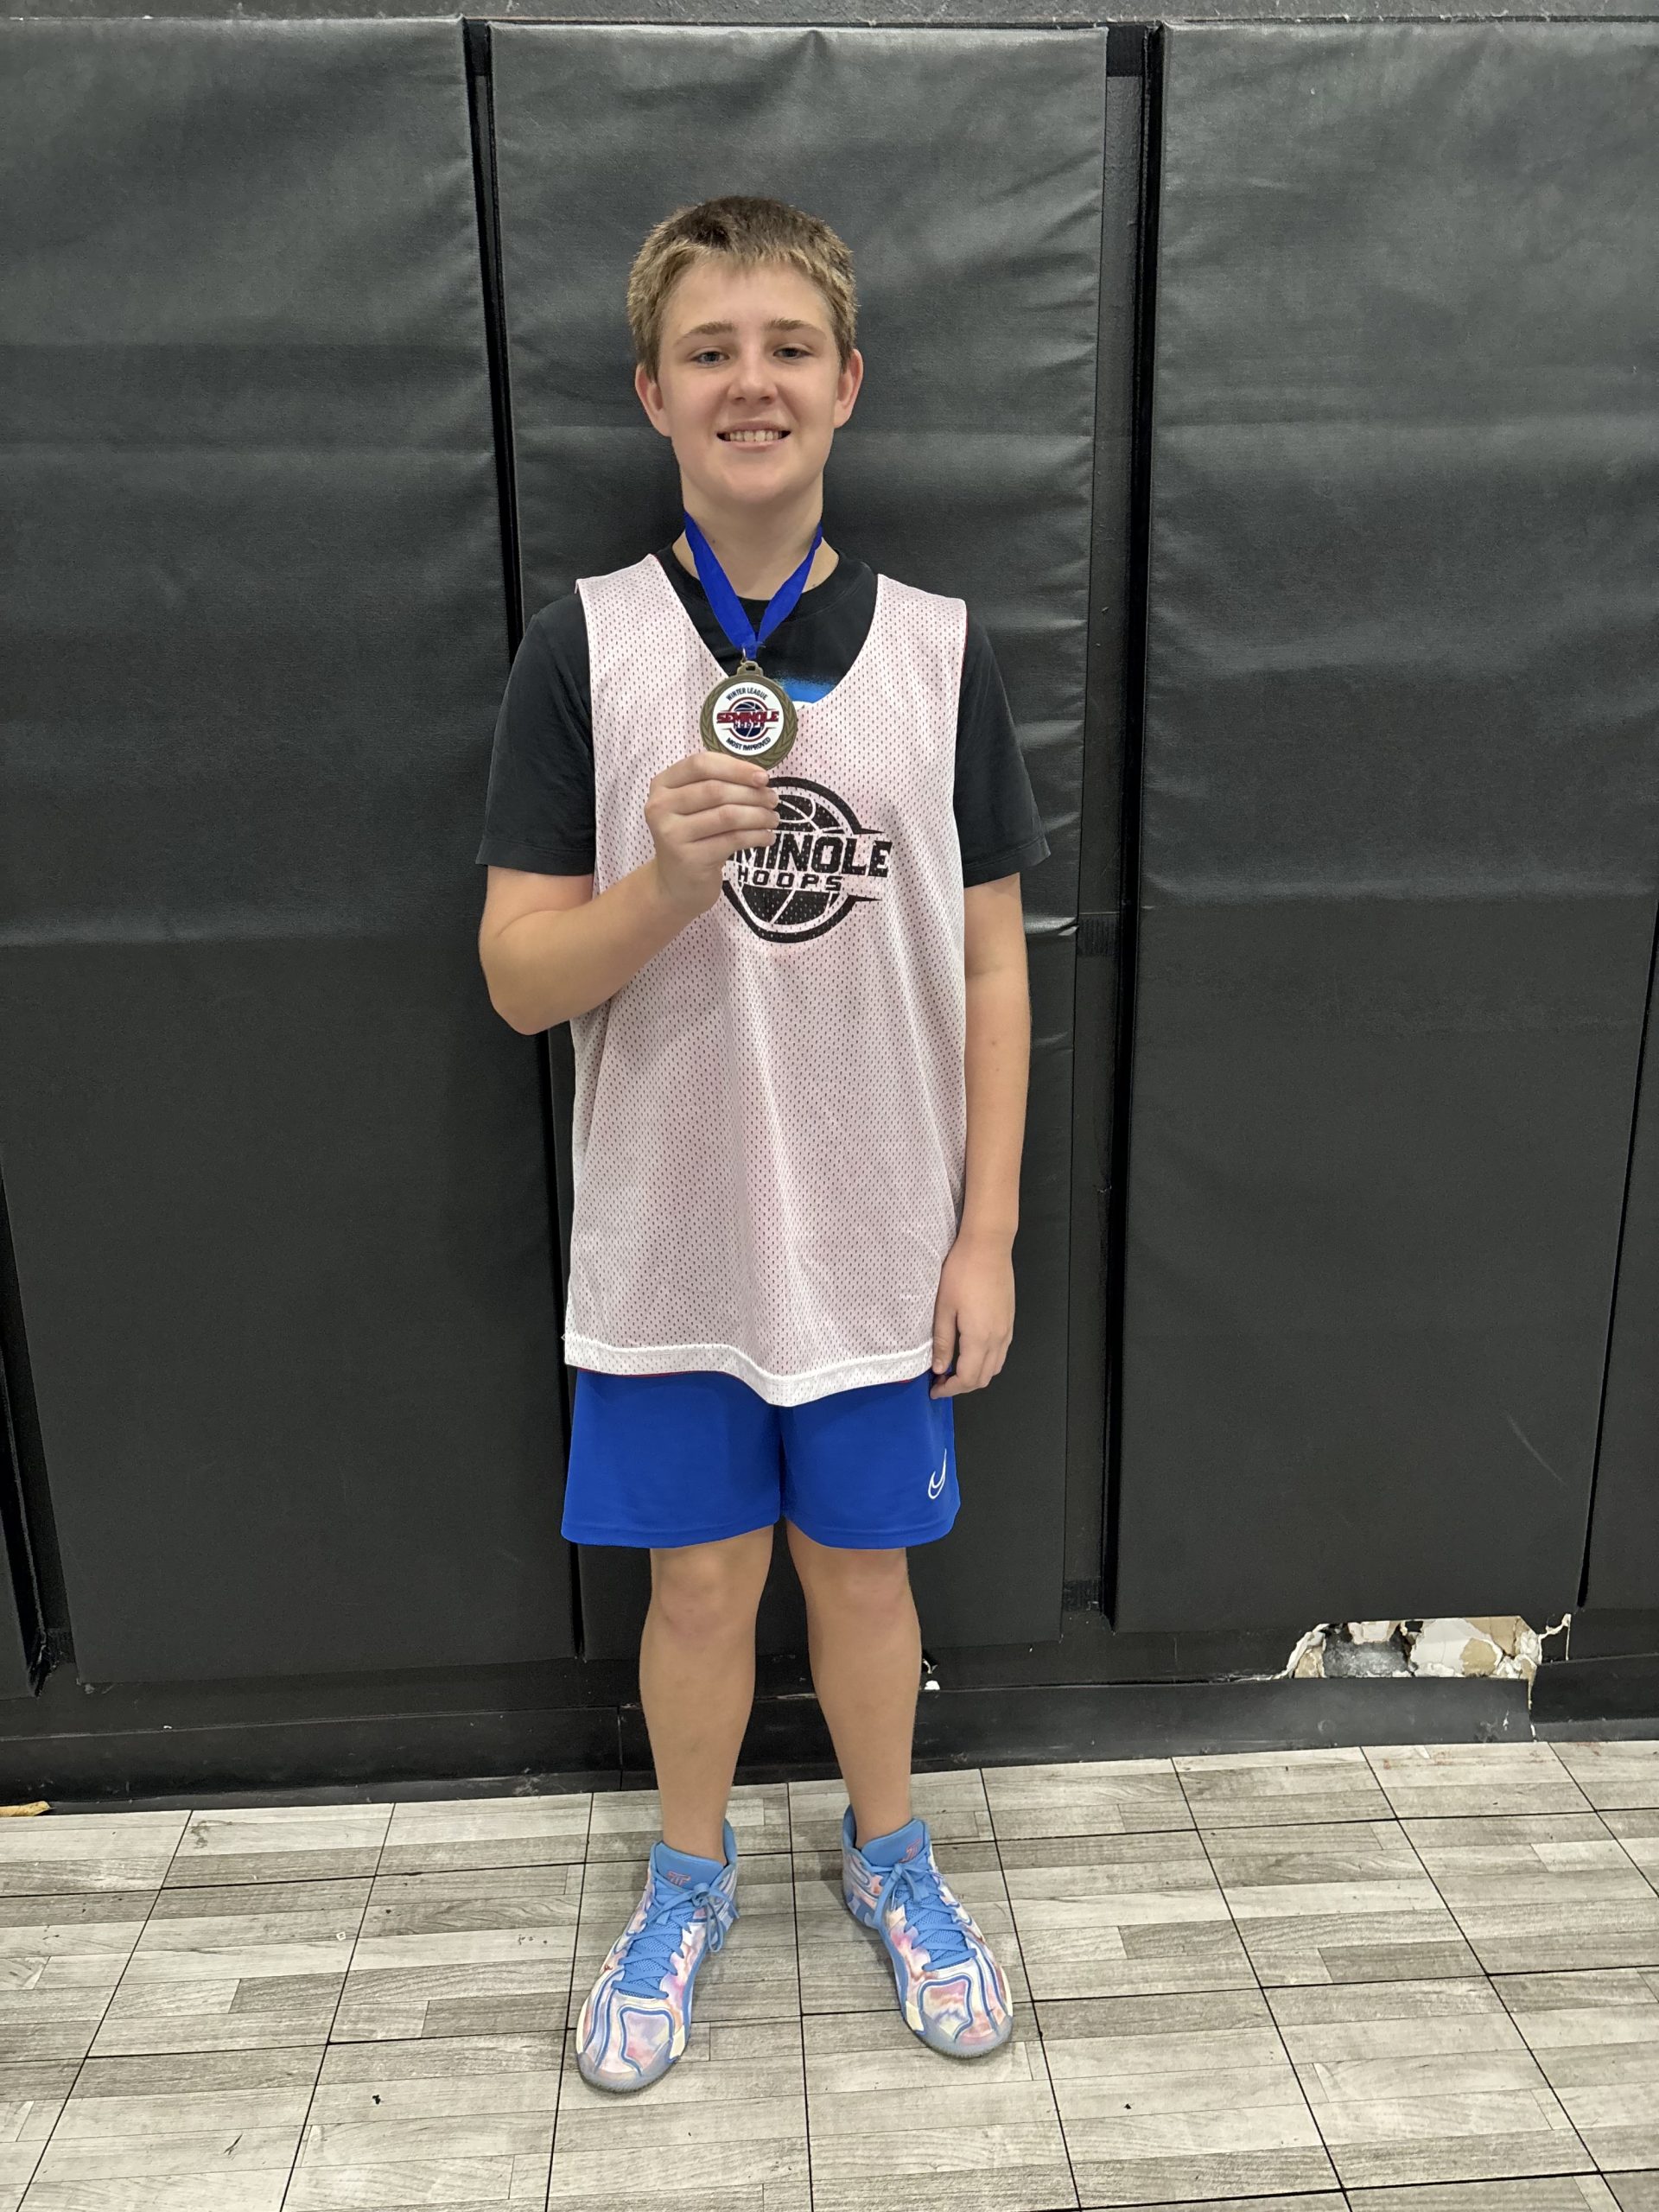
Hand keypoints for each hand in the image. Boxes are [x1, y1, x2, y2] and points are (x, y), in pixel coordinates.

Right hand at [647, 752, 780, 917]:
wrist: (677, 883)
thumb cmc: (694, 837)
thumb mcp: (697, 806)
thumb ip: (718, 784)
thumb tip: (759, 777)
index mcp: (662, 784)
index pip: (701, 764)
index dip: (736, 767)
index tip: (763, 777)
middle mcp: (660, 806)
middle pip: (716, 790)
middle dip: (752, 793)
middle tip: (773, 800)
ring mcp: (671, 834)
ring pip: (727, 815)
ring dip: (758, 815)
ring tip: (773, 819)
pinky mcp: (689, 858)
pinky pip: (732, 840)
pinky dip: (756, 836)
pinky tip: (767, 837)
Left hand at [928, 1228, 1013, 1397]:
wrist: (988, 1246)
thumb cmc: (961, 1273)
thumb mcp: (944, 1308)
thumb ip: (943, 1341)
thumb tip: (940, 1368)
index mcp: (980, 1338)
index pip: (968, 1378)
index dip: (950, 1389)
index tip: (934, 1389)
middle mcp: (998, 1339)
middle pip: (984, 1378)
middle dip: (962, 1386)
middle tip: (941, 1381)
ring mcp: (1007, 1330)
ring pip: (995, 1367)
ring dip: (975, 1375)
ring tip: (954, 1368)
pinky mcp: (1010, 1320)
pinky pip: (1001, 1353)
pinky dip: (986, 1362)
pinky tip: (971, 1352)